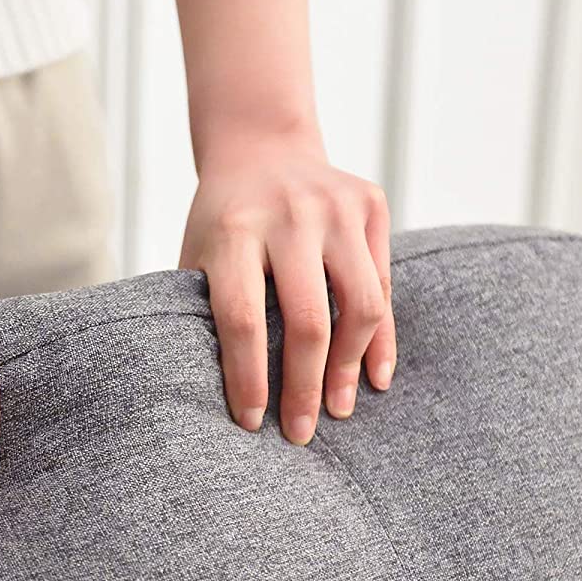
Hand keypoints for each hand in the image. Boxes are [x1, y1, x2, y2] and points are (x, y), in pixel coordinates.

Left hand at [178, 130, 394, 444]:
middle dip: (304, 386)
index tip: (250, 423)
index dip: (248, 377)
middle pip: (307, 320)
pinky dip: (380, 338)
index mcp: (233, 231)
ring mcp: (336, 207)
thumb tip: (217, 397)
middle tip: (299, 435)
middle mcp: (289, 216)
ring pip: (359, 305)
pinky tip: (373, 377)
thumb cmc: (221, 221)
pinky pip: (383, 285)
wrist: (261, 145)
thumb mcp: (198, 256)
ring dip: (349, 368)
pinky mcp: (371, 204)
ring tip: (337, 409)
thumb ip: (206, 310)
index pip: (243, 319)